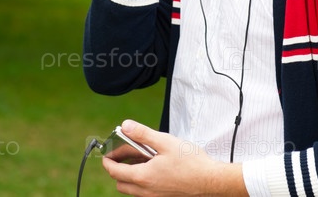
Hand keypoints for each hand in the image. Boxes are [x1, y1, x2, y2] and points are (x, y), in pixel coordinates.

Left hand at [102, 120, 246, 195]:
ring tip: (143, 156)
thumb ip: (143, 134)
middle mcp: (146, 190)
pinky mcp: (163, 196)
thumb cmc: (192, 163)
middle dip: (118, 168)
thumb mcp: (165, 142)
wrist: (211, 180)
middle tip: (125, 153)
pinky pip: (145, 190)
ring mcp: (155, 195)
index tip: (107, 153)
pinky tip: (155, 164)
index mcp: (143, 177)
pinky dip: (143, 179)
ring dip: (131, 174)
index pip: (115, 172)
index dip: (107, 161)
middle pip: (121, 183)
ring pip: (133, 188)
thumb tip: (126, 126)